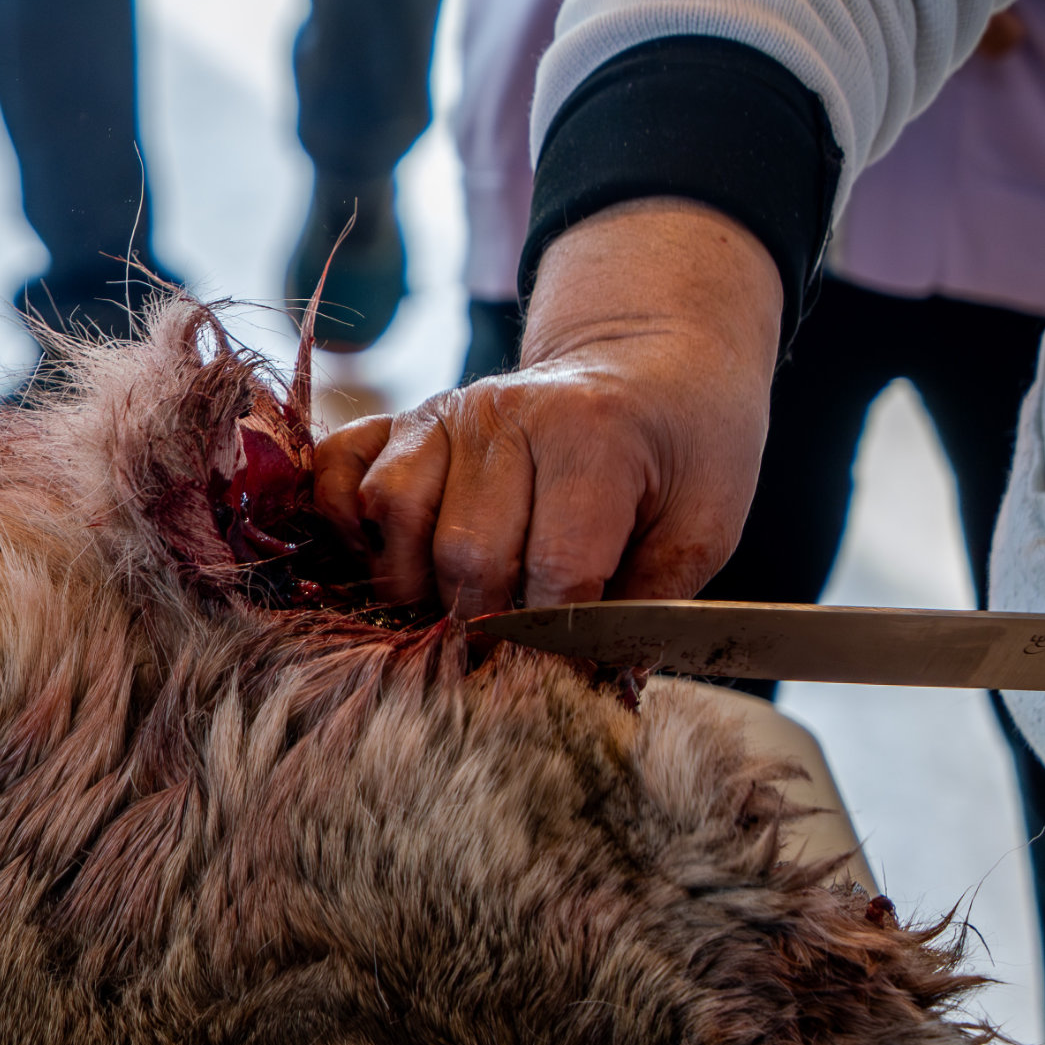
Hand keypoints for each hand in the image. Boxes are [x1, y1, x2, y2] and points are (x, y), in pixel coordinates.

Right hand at [313, 199, 783, 614]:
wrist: (648, 365)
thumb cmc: (683, 450)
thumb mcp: (707, 521)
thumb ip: (653, 601)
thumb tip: (596, 678)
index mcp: (590, 434)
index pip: (554, 569)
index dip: (562, 635)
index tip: (572, 660)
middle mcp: (503, 414)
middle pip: (465, 554)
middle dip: (489, 618)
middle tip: (517, 634)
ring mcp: (442, 413)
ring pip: (390, 514)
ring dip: (417, 578)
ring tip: (458, 596)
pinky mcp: (400, 419)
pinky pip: (338, 474)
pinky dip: (344, 523)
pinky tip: (388, 553)